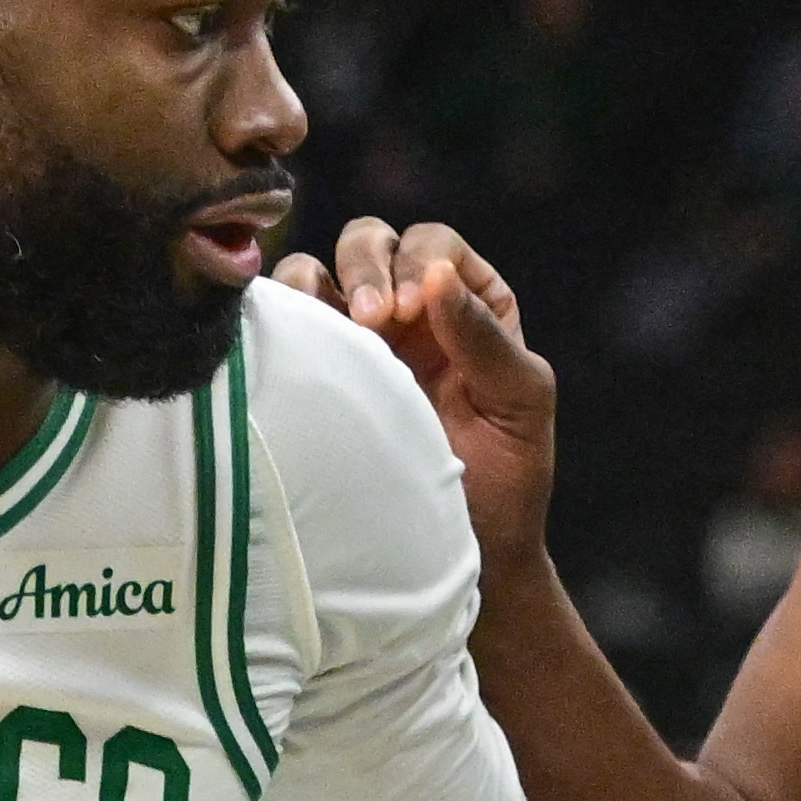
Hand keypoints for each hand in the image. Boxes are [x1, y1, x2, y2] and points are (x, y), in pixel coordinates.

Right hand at [270, 220, 555, 570]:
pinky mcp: (313, 378)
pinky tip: (292, 339)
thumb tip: (435, 275)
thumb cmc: (506, 484)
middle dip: (366, 263)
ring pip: (315, 271)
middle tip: (372, 318)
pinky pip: (285, 324)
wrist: (461, 557)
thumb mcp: (519, 403)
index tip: (414, 311)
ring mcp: (353, 343)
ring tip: (337, 329)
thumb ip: (486, 337)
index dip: (420, 262)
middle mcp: (407, 314)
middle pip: (370, 242)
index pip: (434, 246)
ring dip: (316, 282)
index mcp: (467, 307)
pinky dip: (281, 314)